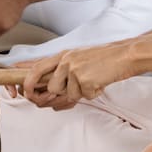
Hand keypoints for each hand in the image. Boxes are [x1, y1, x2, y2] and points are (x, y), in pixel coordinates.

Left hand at [19, 43, 133, 109]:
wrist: (125, 55)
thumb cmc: (104, 58)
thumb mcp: (79, 58)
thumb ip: (64, 70)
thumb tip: (51, 90)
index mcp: (62, 55)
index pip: (37, 68)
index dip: (28, 81)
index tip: (26, 91)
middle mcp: (66, 61)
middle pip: (52, 88)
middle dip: (63, 94)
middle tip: (79, 89)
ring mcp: (75, 70)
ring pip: (70, 95)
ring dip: (82, 93)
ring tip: (93, 80)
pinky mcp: (86, 79)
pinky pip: (86, 96)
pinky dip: (94, 93)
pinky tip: (101, 82)